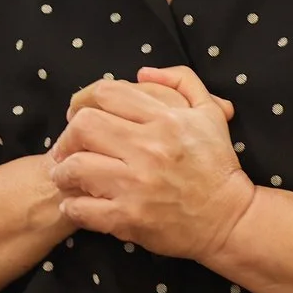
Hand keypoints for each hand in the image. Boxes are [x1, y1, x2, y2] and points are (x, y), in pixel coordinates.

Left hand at [48, 67, 255, 262]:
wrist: (230, 218)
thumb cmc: (216, 165)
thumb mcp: (209, 112)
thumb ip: (181, 81)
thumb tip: (142, 74)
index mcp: (164, 120)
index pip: (105, 94)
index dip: (82, 100)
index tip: (77, 114)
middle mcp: (148, 149)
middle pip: (83, 126)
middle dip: (67, 135)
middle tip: (67, 147)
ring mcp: (137, 185)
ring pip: (76, 167)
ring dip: (63, 171)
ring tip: (64, 175)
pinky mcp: (130, 218)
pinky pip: (82, 208)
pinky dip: (72, 206)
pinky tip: (75, 204)